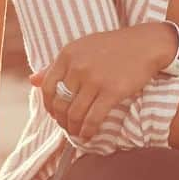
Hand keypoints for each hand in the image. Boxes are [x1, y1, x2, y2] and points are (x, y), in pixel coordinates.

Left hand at [29, 24, 171, 143]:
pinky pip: (93, 118)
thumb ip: (56, 65)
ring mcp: (95, 80)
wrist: (145, 44)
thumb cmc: (113, 47)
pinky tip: (89, 134)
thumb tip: (32, 80)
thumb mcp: (81, 48)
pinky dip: (88, 130)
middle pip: (60, 104)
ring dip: (74, 128)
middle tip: (67, 127)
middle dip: (61, 120)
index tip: (55, 114)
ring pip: (75, 114)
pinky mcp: (112, 91)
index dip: (49, 106)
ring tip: (77, 133)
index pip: (48, 88)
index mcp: (67, 54)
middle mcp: (78, 67)